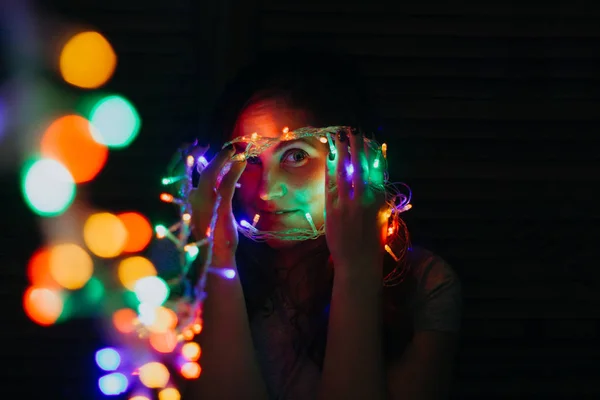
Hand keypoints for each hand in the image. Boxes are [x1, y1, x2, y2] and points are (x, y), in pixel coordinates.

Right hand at [188, 144, 245, 267]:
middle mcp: (190, 201)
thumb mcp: (208, 214)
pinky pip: (226, 184)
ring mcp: (204, 204)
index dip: (183, 158)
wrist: (216, 259)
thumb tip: (219, 176)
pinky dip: (234, 170)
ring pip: (209, 173)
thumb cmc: (213, 237)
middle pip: (189, 170)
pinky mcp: (220, 208)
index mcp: (185, 202)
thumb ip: (209, 195)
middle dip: (195, 153)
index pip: (178, 174)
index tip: (193, 147)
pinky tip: (241, 163)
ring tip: (232, 152)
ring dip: (221, 159)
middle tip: (207, 145)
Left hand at [325, 128, 385, 279]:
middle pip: (359, 166)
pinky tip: (330, 159)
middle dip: (356, 147)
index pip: (377, 170)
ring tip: (338, 137)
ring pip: (343, 172)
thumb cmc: (374, 243)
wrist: (358, 263)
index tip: (371, 140)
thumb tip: (377, 183)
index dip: (373, 153)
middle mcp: (364, 199)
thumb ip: (380, 199)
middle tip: (353, 130)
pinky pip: (330, 185)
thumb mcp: (383, 218)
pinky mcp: (332, 210)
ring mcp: (346, 204)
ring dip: (341, 152)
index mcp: (379, 200)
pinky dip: (331, 170)